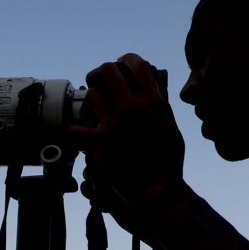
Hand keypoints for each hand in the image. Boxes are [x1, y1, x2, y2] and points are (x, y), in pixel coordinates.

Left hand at [70, 53, 184, 217]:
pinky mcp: (100, 142)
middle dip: (101, 75)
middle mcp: (132, 107)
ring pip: (91, 94)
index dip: (126, 61)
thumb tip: (153, 86)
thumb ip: (160, 104)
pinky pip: (77, 129)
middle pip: (107, 70)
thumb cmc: (168, 160)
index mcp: (152, 101)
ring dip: (90, 104)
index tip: (122, 68)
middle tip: (101, 86)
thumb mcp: (171, 126)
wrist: (157, 188)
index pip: (136, 64)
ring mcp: (114, 122)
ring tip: (93, 114)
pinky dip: (78, 134)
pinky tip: (83, 137)